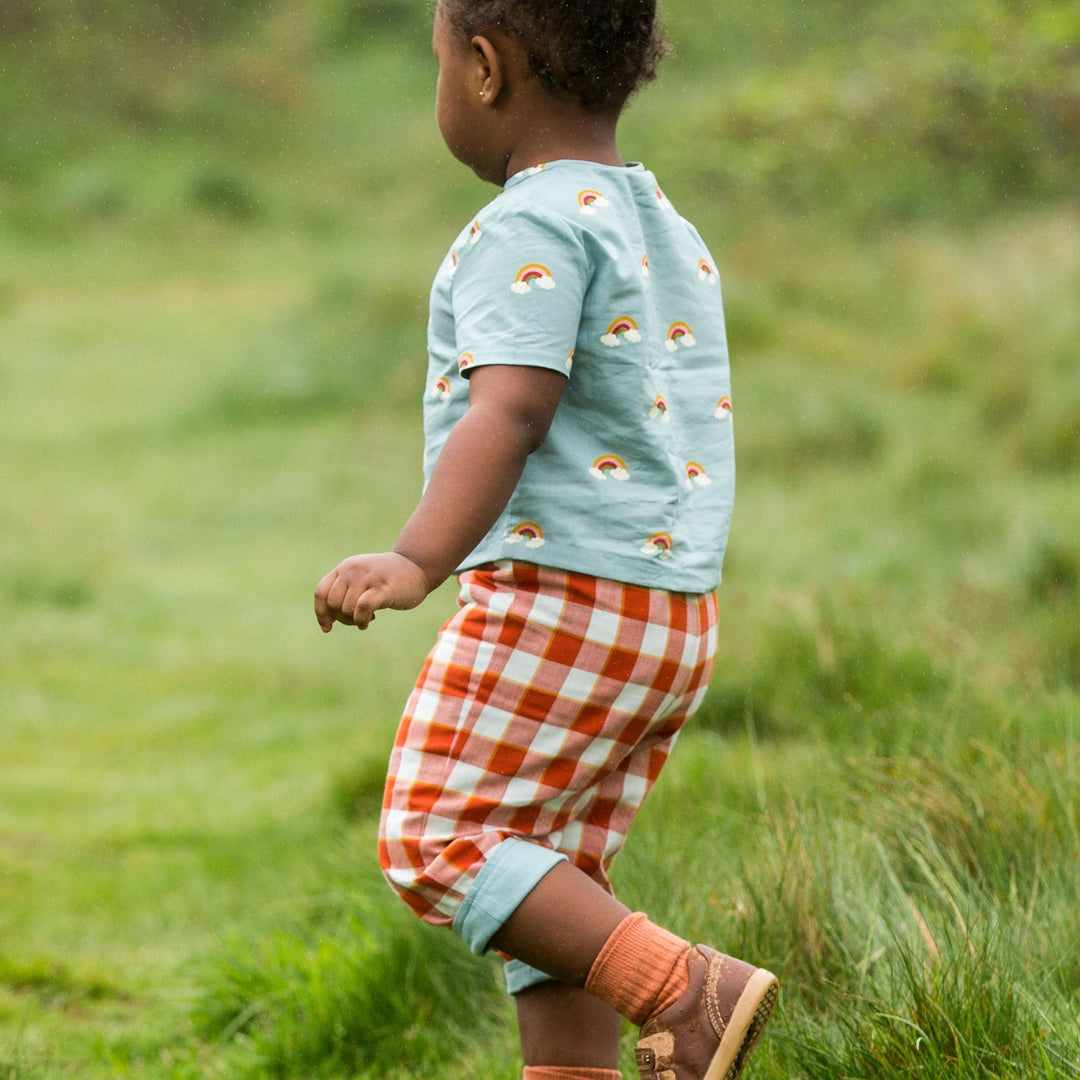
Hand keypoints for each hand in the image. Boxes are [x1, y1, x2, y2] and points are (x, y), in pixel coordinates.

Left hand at [313, 552, 429, 631]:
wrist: (417, 566)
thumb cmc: (388, 578)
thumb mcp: (362, 579)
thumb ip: (344, 593)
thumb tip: (326, 622)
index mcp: (345, 568)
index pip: (321, 592)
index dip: (321, 613)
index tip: (328, 627)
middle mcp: (353, 570)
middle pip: (333, 603)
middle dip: (341, 618)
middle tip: (356, 620)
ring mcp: (368, 577)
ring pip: (347, 608)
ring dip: (354, 621)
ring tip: (367, 619)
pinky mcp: (383, 587)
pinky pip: (362, 608)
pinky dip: (362, 619)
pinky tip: (370, 621)